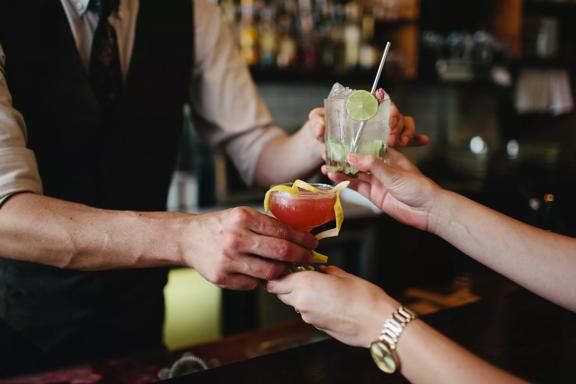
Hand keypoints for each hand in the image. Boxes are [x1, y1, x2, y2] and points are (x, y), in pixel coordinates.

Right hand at [183, 207, 317, 289]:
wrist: (188, 238)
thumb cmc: (221, 226)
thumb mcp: (242, 215)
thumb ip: (266, 225)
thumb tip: (299, 235)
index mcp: (243, 218)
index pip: (282, 231)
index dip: (302, 239)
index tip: (313, 243)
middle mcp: (236, 238)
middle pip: (281, 252)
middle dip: (301, 256)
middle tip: (309, 257)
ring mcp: (228, 260)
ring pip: (270, 272)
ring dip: (283, 272)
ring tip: (287, 268)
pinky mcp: (222, 277)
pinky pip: (253, 283)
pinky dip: (261, 279)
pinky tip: (261, 272)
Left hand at [266, 266, 398, 347]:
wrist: (377, 323)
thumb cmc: (363, 297)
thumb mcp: (343, 275)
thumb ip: (325, 271)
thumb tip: (320, 270)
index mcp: (305, 284)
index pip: (275, 281)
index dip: (278, 274)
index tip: (287, 268)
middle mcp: (301, 302)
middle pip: (280, 293)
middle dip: (287, 284)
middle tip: (303, 275)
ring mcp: (308, 317)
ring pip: (294, 303)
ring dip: (300, 295)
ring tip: (321, 288)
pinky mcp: (316, 326)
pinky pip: (307, 313)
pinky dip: (312, 306)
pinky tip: (329, 301)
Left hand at [307, 105, 427, 148]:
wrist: (322, 144)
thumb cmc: (321, 128)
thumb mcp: (316, 121)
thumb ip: (316, 122)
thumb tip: (321, 128)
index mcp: (360, 107)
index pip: (380, 102)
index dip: (388, 109)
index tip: (389, 121)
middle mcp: (374, 117)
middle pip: (394, 114)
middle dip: (397, 124)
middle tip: (393, 139)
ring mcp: (381, 130)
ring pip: (402, 125)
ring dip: (407, 132)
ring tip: (403, 142)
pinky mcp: (385, 143)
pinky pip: (404, 139)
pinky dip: (414, 138)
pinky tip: (423, 140)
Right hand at [325, 149, 441, 230]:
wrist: (427, 211)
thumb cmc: (418, 187)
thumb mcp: (393, 173)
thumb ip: (372, 165)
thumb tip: (352, 156)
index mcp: (389, 156)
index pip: (368, 146)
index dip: (353, 144)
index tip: (339, 141)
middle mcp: (382, 168)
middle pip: (359, 161)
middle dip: (344, 159)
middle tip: (328, 155)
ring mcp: (377, 181)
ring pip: (356, 174)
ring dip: (342, 171)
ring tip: (327, 167)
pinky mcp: (374, 195)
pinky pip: (358, 187)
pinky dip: (346, 183)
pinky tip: (336, 179)